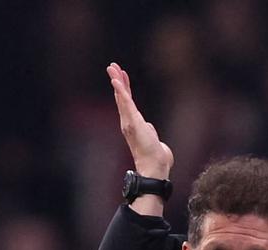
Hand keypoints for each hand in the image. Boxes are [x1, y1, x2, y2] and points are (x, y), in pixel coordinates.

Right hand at [106, 63, 171, 180]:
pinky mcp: (132, 122)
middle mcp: (128, 121)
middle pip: (122, 96)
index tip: (122, 75)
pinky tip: (117, 81)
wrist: (154, 167)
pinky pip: (126, 103)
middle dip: (117, 80)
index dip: (125, 88)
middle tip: (112, 65)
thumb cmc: (155, 157)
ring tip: (112, 68)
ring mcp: (129, 122)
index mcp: (133, 123)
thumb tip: (149, 127)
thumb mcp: (153, 139)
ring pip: (122, 98)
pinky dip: (121, 91)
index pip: (128, 102)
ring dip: (117, 81)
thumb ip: (149, 131)